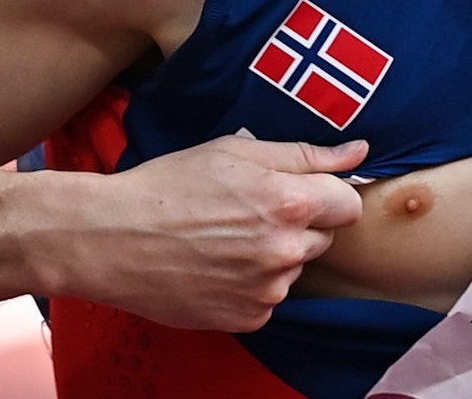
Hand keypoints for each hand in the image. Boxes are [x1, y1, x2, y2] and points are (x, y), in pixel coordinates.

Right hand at [49, 133, 366, 331]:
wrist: (112, 239)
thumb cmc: (171, 185)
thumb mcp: (236, 151)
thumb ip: (306, 154)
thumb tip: (359, 152)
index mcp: (289, 203)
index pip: (349, 204)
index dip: (328, 195)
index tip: (303, 192)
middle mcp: (285, 251)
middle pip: (322, 238)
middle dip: (299, 225)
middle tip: (250, 212)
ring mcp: (267, 290)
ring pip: (293, 269)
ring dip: (274, 256)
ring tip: (225, 239)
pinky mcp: (247, 319)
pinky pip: (268, 299)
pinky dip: (251, 285)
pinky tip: (217, 266)